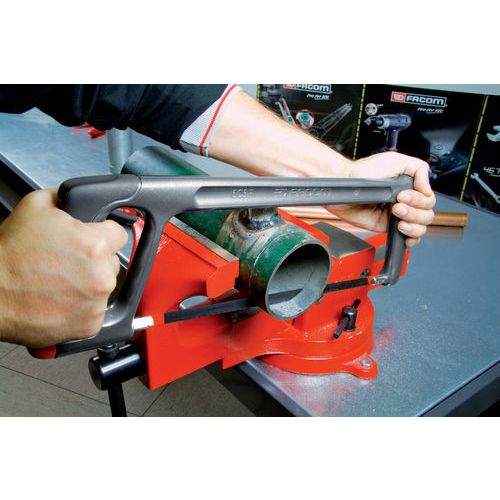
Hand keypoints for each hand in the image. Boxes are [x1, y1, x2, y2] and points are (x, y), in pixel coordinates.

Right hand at [0, 189, 127, 347]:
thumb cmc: (9, 254)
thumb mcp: (35, 206)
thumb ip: (66, 200)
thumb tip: (78, 200)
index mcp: (95, 245)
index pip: (118, 234)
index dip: (102, 234)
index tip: (92, 240)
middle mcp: (101, 275)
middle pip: (112, 262)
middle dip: (94, 261)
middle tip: (67, 263)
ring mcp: (97, 302)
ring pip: (103, 287)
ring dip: (88, 285)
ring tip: (59, 283)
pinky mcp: (89, 325)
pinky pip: (94, 311)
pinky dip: (81, 307)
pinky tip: (60, 300)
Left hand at [328, 152, 435, 246]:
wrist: (346, 185)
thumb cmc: (364, 172)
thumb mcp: (395, 160)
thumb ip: (418, 169)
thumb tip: (427, 189)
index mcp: (410, 187)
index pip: (428, 199)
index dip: (419, 200)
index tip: (403, 195)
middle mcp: (406, 202)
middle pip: (427, 214)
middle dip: (414, 211)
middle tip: (397, 204)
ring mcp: (397, 215)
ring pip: (420, 227)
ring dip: (412, 224)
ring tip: (396, 214)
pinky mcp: (386, 226)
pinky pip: (407, 237)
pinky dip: (411, 238)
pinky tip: (405, 233)